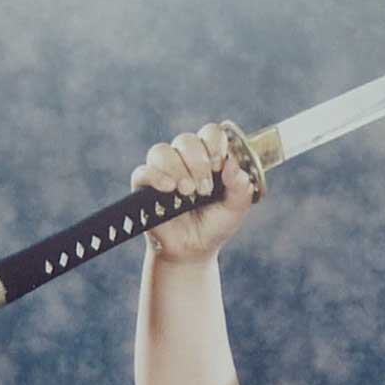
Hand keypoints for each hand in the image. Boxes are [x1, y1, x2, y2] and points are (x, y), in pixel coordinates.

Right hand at [130, 123, 257, 262]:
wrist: (194, 250)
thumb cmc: (215, 225)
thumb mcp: (236, 208)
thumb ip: (240, 186)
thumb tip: (233, 164)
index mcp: (208, 157)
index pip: (210, 133)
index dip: (214, 142)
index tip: (219, 163)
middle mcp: (184, 159)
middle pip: (186, 140)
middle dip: (198, 162)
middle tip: (205, 188)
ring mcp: (163, 171)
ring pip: (162, 151)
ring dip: (178, 169)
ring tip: (188, 192)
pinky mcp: (144, 187)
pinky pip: (143, 171)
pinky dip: (156, 176)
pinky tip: (169, 188)